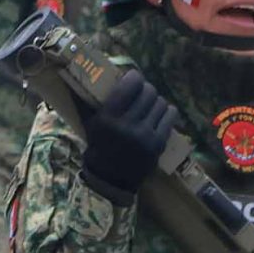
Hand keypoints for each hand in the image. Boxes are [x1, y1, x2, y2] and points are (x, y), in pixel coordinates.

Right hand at [79, 70, 176, 197]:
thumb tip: (82, 74)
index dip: (134, 76)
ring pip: (160, 102)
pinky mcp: (159, 143)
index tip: (132, 77)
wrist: (110, 178)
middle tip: (141, 92)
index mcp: (107, 118)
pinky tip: (159, 114)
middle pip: (148, 92)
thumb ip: (88, 100)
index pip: (130, 85)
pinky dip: (166, 111)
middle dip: (145, 88)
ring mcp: (145, 135)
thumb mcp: (90, 123)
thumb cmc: (97, 146)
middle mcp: (127, 125)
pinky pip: (170, 116)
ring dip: (155, 101)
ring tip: (148, 105)